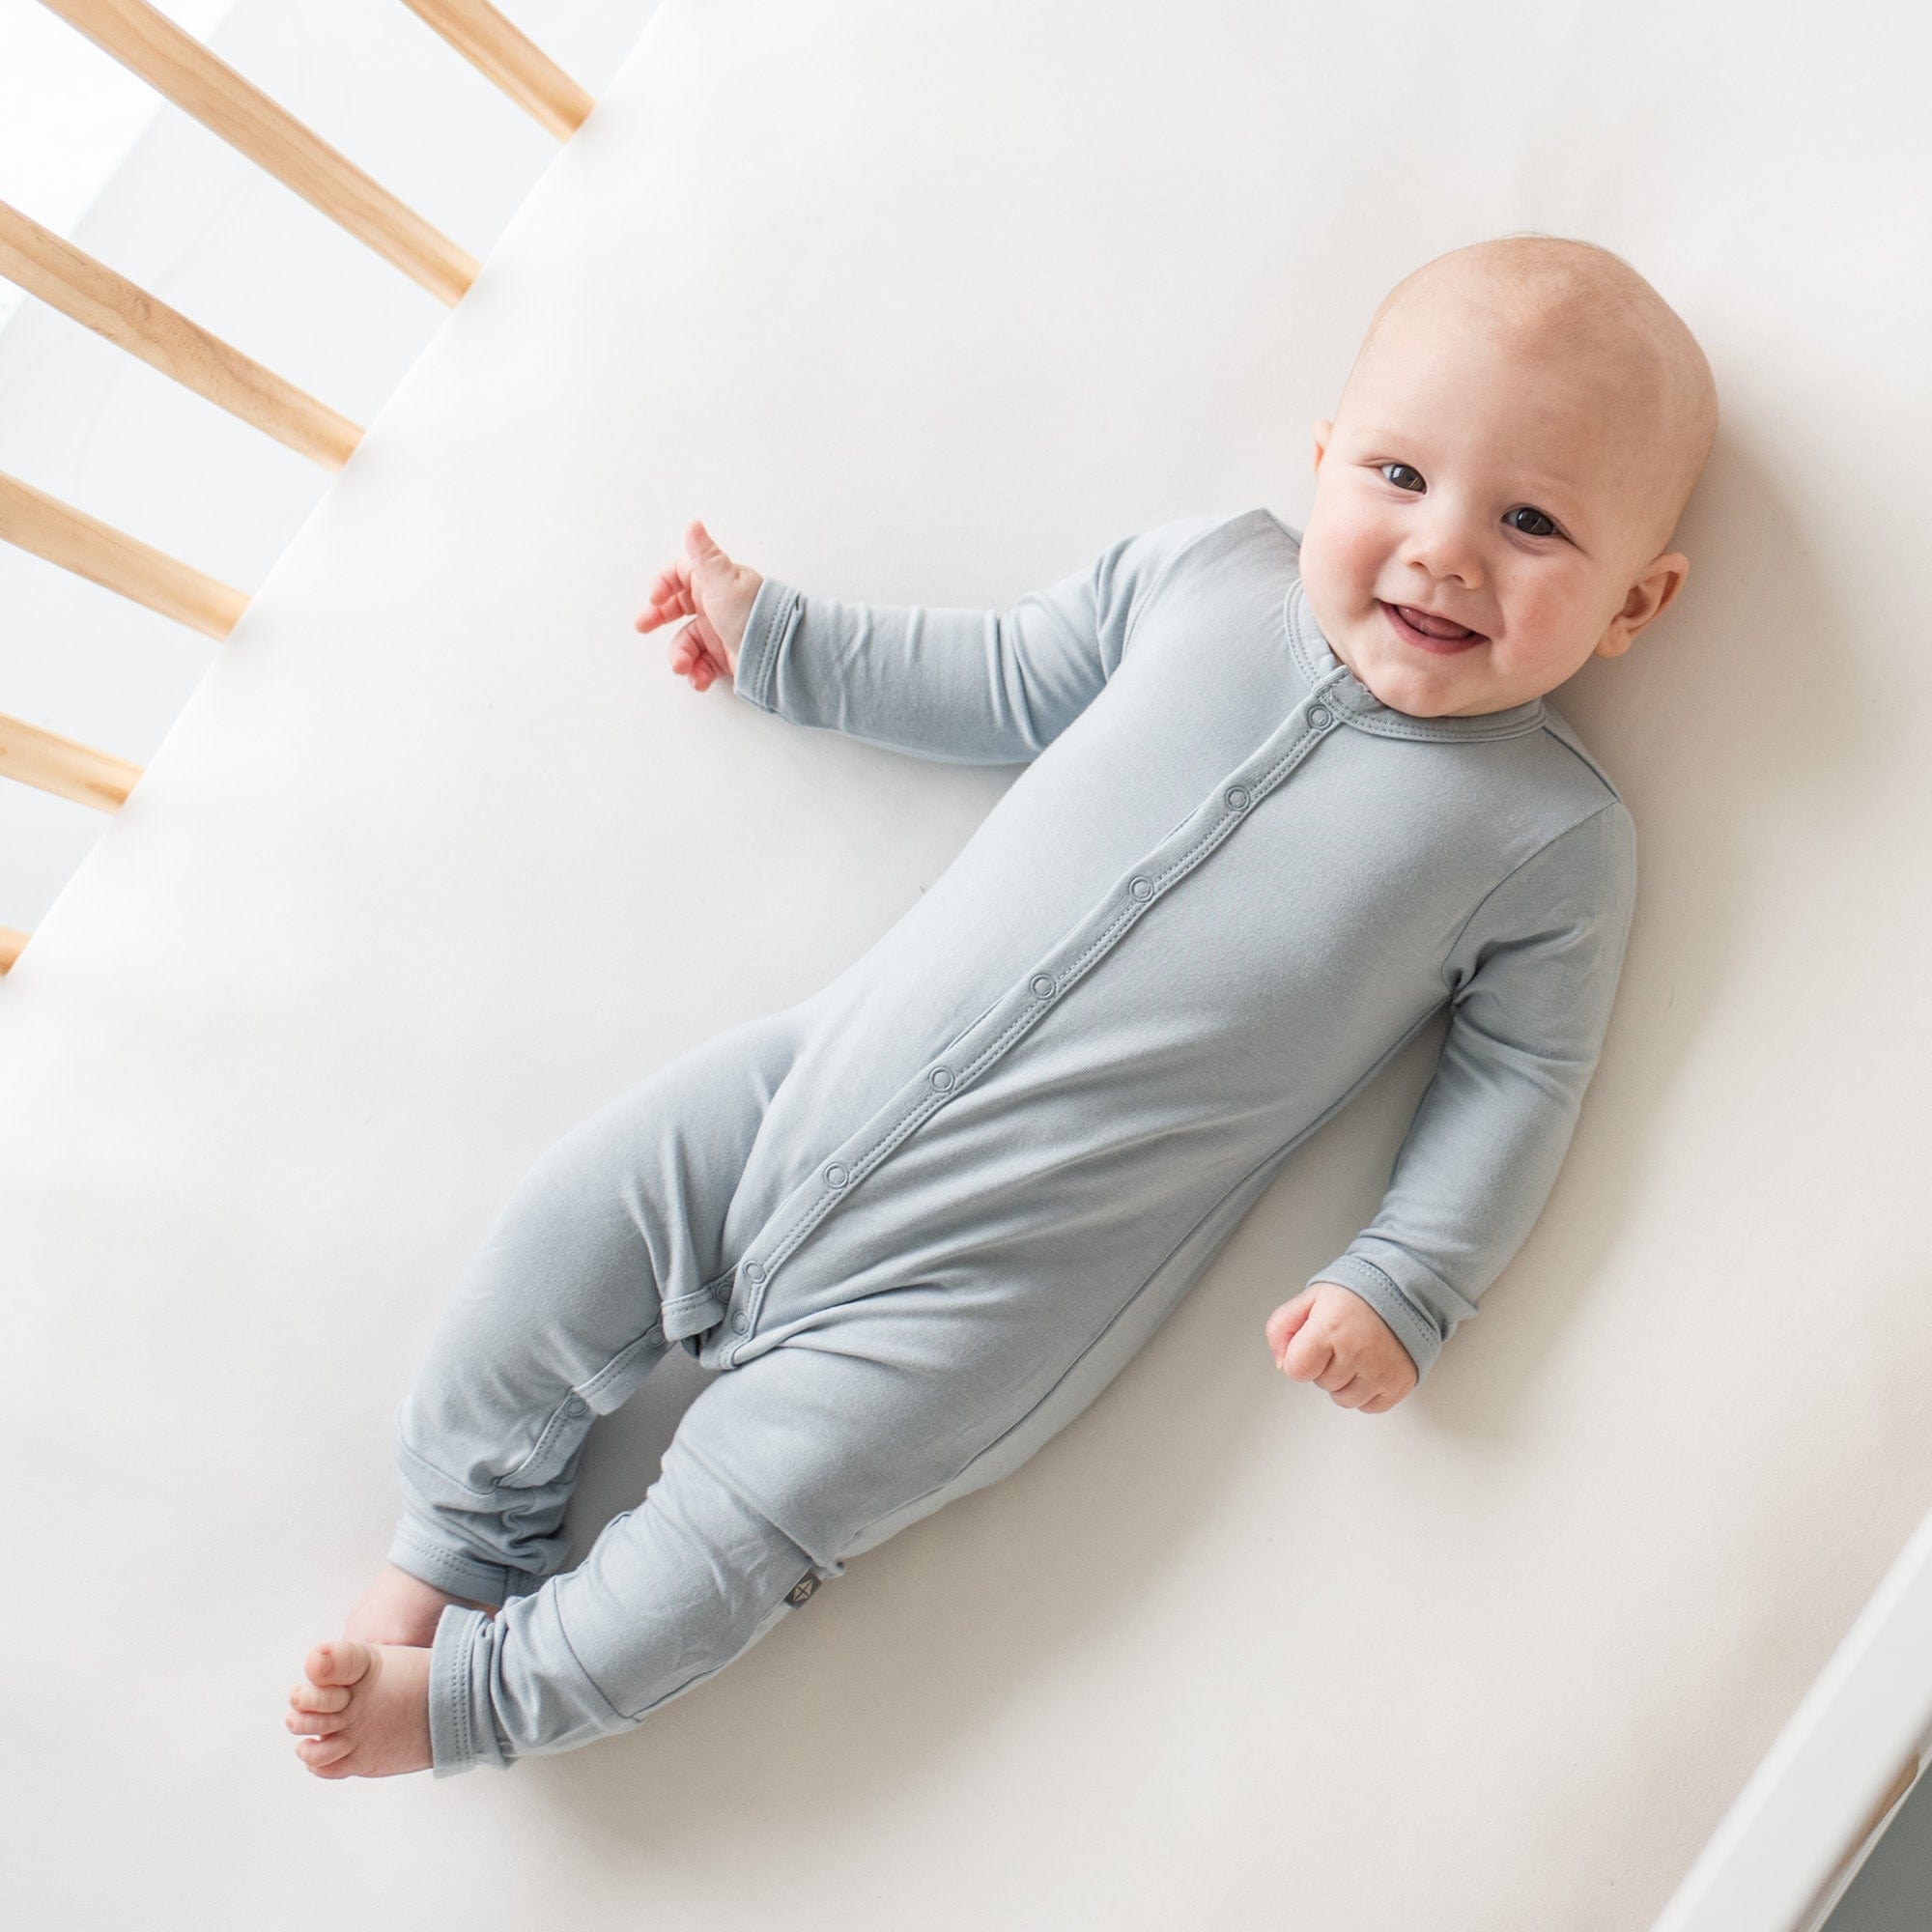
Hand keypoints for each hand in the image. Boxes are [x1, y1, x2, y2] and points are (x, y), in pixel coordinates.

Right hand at [634, 519, 762, 690]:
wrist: (778, 654)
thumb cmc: (752, 613)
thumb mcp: (723, 581)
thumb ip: (705, 555)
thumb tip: (694, 524)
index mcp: (713, 582)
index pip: (679, 574)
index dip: (662, 584)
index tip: (654, 599)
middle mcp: (714, 605)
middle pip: (676, 607)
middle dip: (657, 618)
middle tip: (642, 627)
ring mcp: (718, 631)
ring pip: (685, 640)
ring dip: (680, 655)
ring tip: (684, 666)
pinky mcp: (723, 657)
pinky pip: (700, 663)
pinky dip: (696, 672)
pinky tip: (700, 678)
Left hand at [1265, 1281, 1417, 1412]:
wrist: (1403, 1293)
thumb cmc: (1356, 1296)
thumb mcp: (1310, 1298)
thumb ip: (1281, 1327)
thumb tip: (1281, 1362)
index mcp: (1330, 1329)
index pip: (1297, 1370)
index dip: (1301, 1358)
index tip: (1314, 1343)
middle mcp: (1357, 1353)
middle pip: (1321, 1384)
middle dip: (1325, 1366)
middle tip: (1342, 1341)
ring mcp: (1380, 1371)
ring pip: (1344, 1400)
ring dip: (1345, 1382)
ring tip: (1357, 1353)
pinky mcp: (1399, 1384)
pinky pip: (1369, 1406)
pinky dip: (1367, 1392)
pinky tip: (1371, 1366)